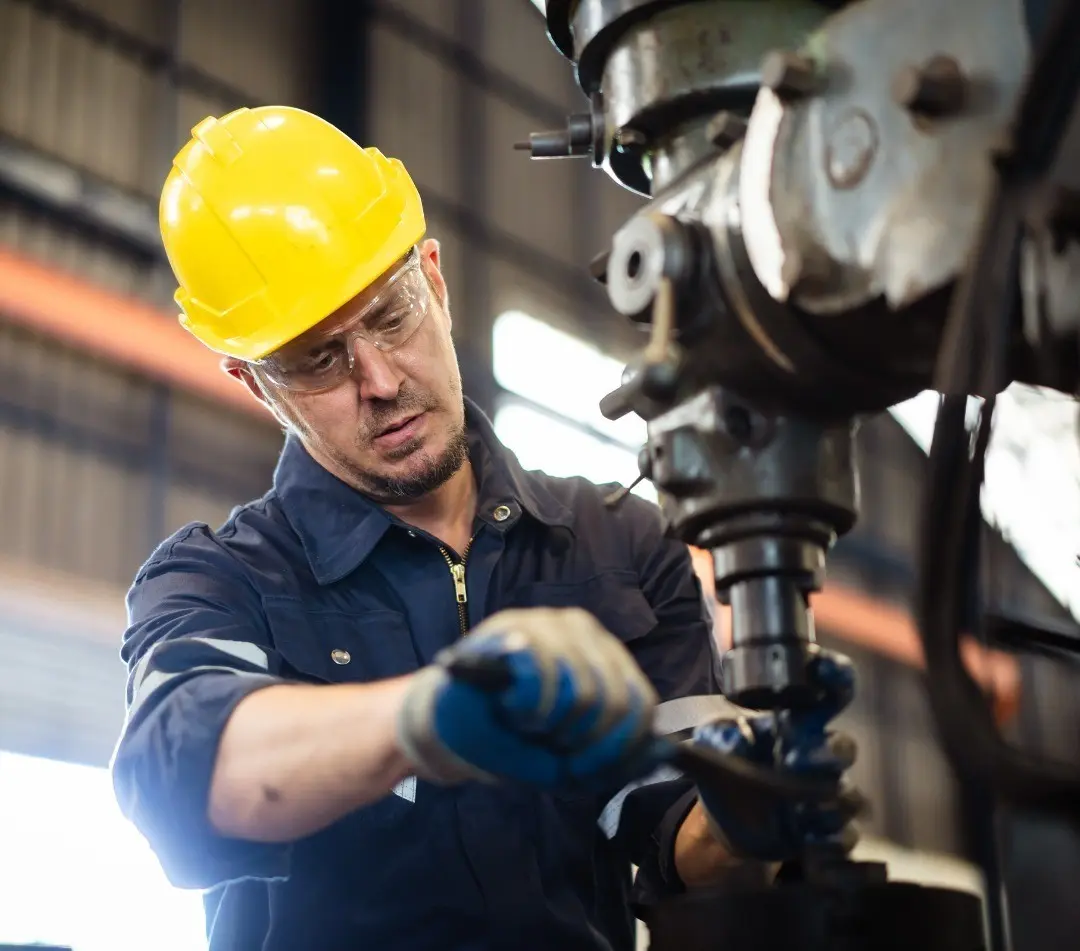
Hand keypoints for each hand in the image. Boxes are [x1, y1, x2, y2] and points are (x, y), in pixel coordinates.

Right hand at [396, 607, 659, 789]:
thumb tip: (664, 749)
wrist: (450, 728)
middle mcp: (584, 630)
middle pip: (615, 700)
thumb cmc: (514, 739)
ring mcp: (549, 623)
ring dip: (551, 727)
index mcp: (606, 656)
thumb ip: (617, 756)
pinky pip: (543, 680)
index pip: (640, 703)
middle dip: (584, 743)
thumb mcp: (572, 759)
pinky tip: (514, 711)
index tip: (585, 768)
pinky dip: (530, 710)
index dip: (620, 748)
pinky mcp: (513, 629)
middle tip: (550, 746)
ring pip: (582, 691)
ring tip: (528, 724)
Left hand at [690, 648, 861, 863]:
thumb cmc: (729, 766)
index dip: (835, 674)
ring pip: (849, 796)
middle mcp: (818, 755)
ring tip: (796, 810)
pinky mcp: (826, 833)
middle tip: (795, 760)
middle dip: (829, 753)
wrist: (727, 819)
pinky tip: (806, 840)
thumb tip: (731, 735)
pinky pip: (845, 837)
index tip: (821, 666)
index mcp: (797, 723)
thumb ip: (717, 735)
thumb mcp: (714, 744)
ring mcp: (826, 796)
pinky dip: (829, 840)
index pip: (831, 692)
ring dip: (825, 804)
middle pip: (845, 748)